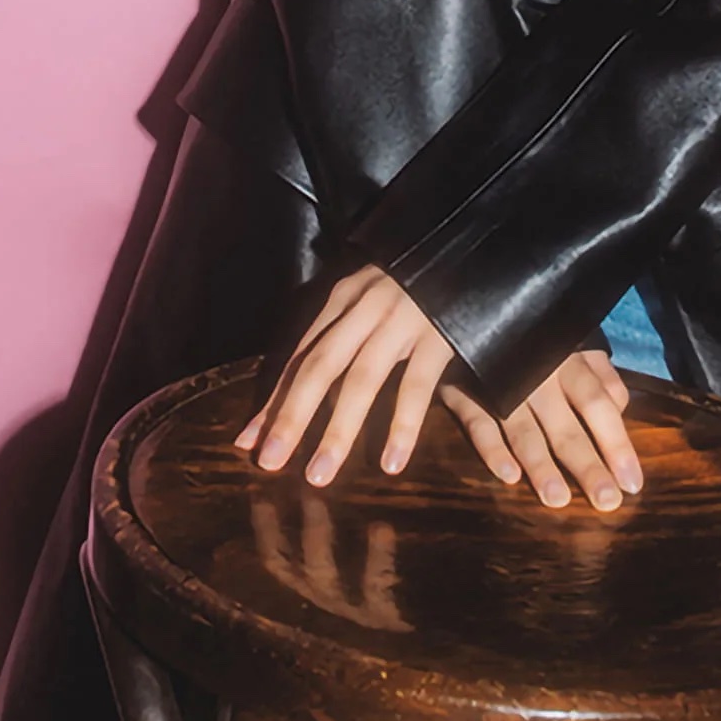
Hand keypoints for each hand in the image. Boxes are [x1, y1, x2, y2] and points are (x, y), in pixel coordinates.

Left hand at [234, 265, 455, 486]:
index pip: (301, 356)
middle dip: (291, 417)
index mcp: (344, 299)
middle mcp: (365, 308)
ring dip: (337, 431)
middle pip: (319, 367)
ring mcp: (402, 320)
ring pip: (361, 380)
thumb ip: (344, 330)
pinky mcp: (440, 334)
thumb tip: (304, 379)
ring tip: (319, 475)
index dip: (275, 400)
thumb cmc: (418, 278)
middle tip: (268, 463)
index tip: (249, 441)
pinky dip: (402, 425)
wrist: (471, 245)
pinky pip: (416, 386)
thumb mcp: (372, 295)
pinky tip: (391, 462)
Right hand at [440, 348, 643, 511]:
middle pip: (565, 426)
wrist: (476, 305)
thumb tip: (620, 409)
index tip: (632, 483)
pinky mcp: (464, 390)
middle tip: (606, 502)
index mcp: (568, 362)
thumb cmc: (537, 334)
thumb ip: (600, 376)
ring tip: (557, 499)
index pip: (597, 405)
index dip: (615, 443)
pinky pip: (477, 422)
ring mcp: (499, 383)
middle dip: (587, 466)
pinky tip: (509, 475)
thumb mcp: (574, 342)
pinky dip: (492, 449)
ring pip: (523, 430)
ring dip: (540, 466)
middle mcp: (537, 375)